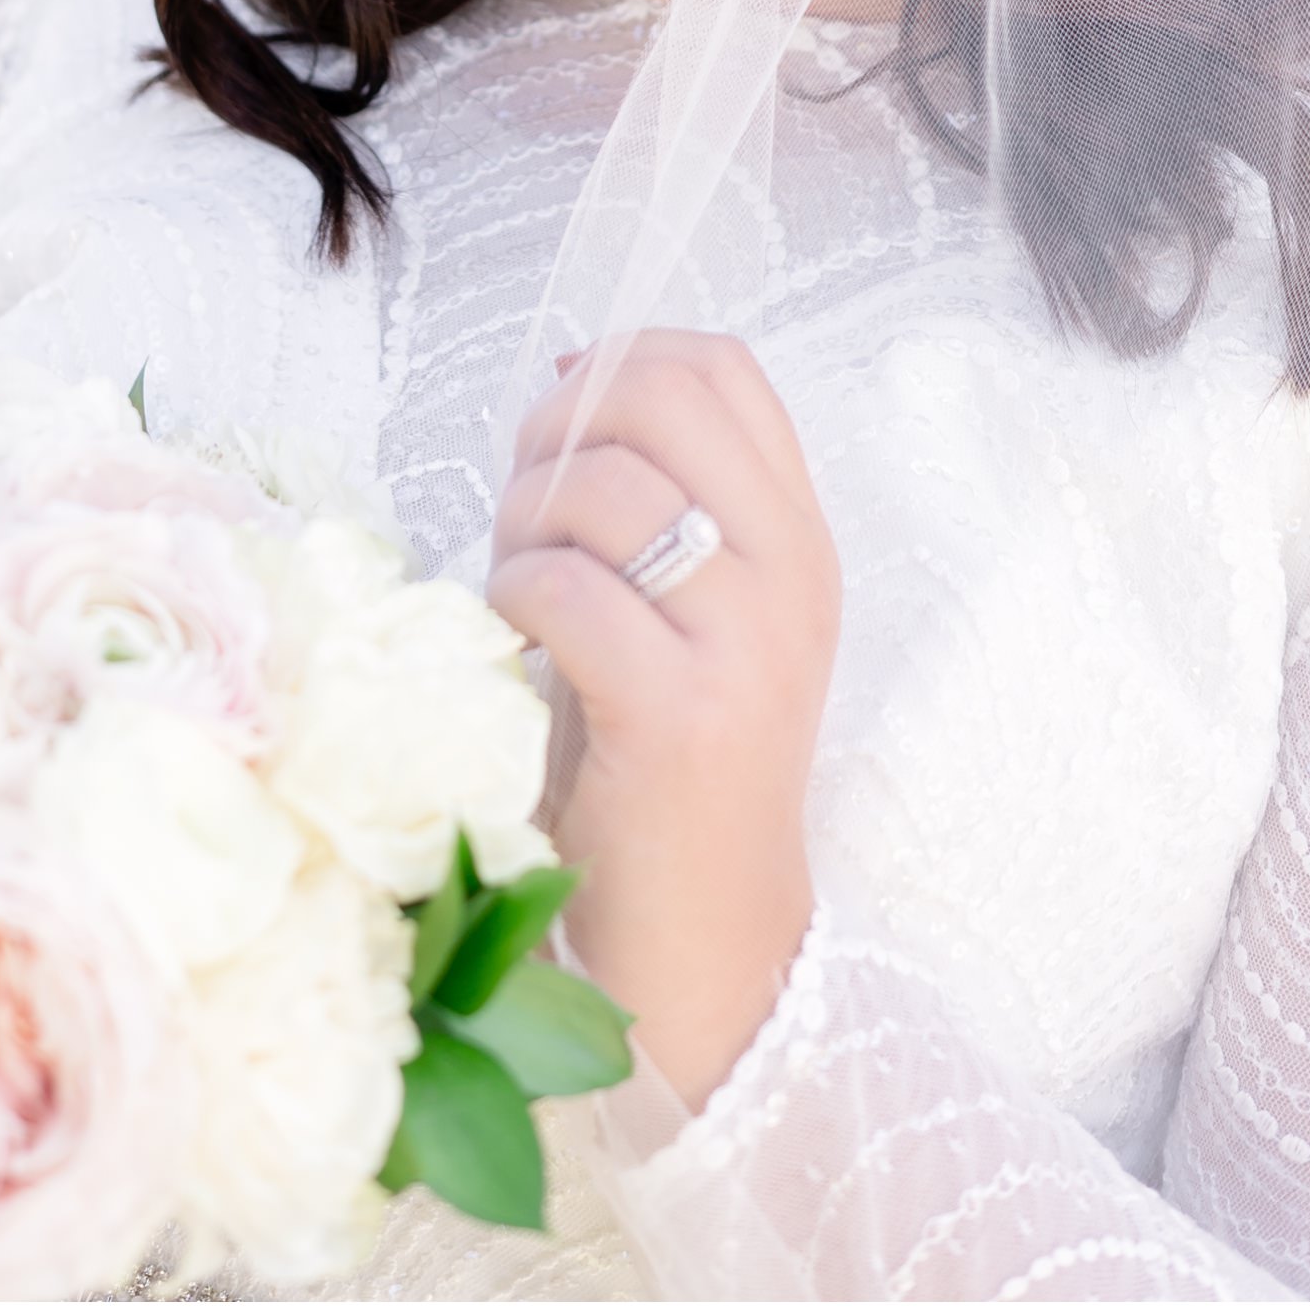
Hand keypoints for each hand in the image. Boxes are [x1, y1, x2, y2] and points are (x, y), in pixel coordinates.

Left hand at [486, 330, 841, 1109]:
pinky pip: (562, 586)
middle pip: (659, 398)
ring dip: (521, 522)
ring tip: (518, 588)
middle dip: (558, 426)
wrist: (710, 948)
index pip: (724, 369)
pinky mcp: (679, 713)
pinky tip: (518, 647)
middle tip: (526, 503)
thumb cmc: (665, 773)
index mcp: (798, 538)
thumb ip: (653, 499)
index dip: (621, 360)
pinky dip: (511, 599)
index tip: (562, 419)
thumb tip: (571, 370)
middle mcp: (790, 574)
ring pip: (597, 489)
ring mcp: (745, 642)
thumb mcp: (689, 614)